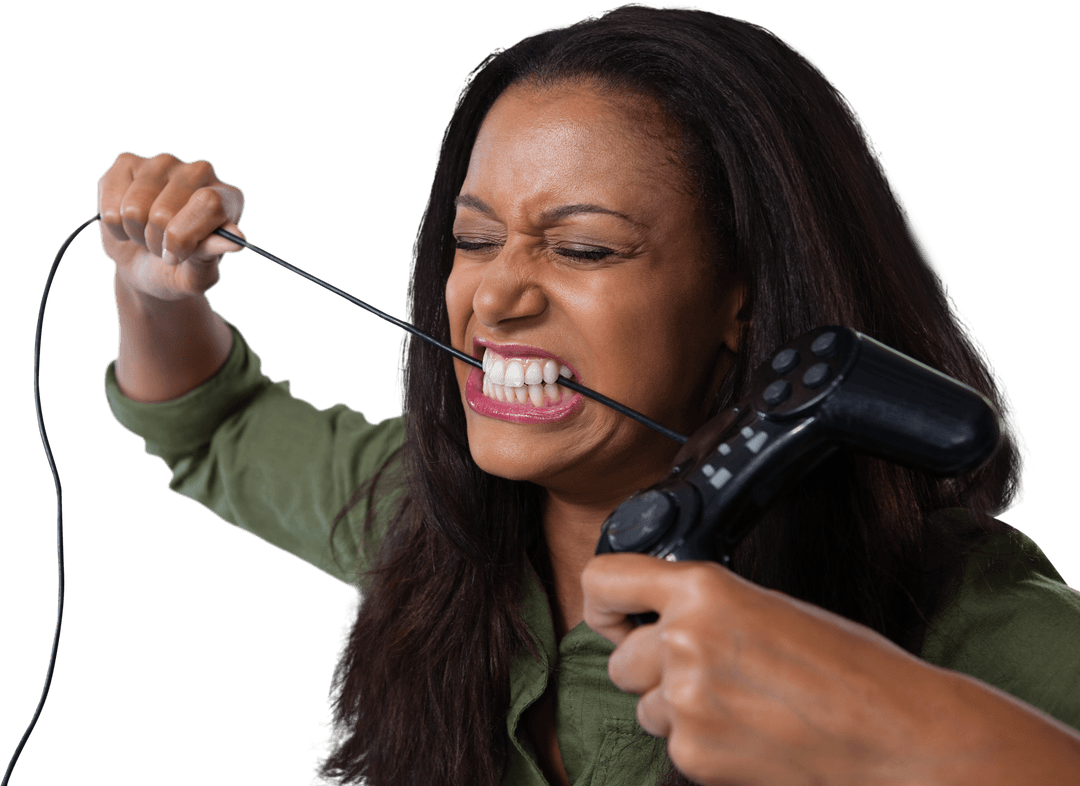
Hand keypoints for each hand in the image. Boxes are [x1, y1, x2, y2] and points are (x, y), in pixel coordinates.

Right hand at [98, 152, 245, 300]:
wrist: (147, 266)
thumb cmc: (180, 269)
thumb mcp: (198, 274)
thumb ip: (213, 256)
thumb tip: (236, 240)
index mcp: (226, 198)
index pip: (207, 204)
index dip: (184, 237)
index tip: (176, 257)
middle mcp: (198, 172)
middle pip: (164, 211)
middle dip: (157, 241)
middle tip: (163, 247)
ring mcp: (162, 164)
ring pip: (134, 208)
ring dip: (135, 232)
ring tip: (147, 234)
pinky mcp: (127, 162)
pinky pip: (110, 200)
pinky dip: (114, 223)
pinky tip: (127, 221)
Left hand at [582, 553, 953, 785]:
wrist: (895, 735)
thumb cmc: (849, 667)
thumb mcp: (766, 605)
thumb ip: (701, 606)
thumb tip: (656, 620)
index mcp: (702, 590)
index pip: (604, 579)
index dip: (603, 601)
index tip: (612, 614)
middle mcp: (683, 641)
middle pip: (621, 659)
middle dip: (650, 668)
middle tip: (706, 673)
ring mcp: (684, 703)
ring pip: (645, 706)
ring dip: (676, 708)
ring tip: (742, 705)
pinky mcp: (693, 755)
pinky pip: (673, 744)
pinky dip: (701, 742)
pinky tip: (750, 734)